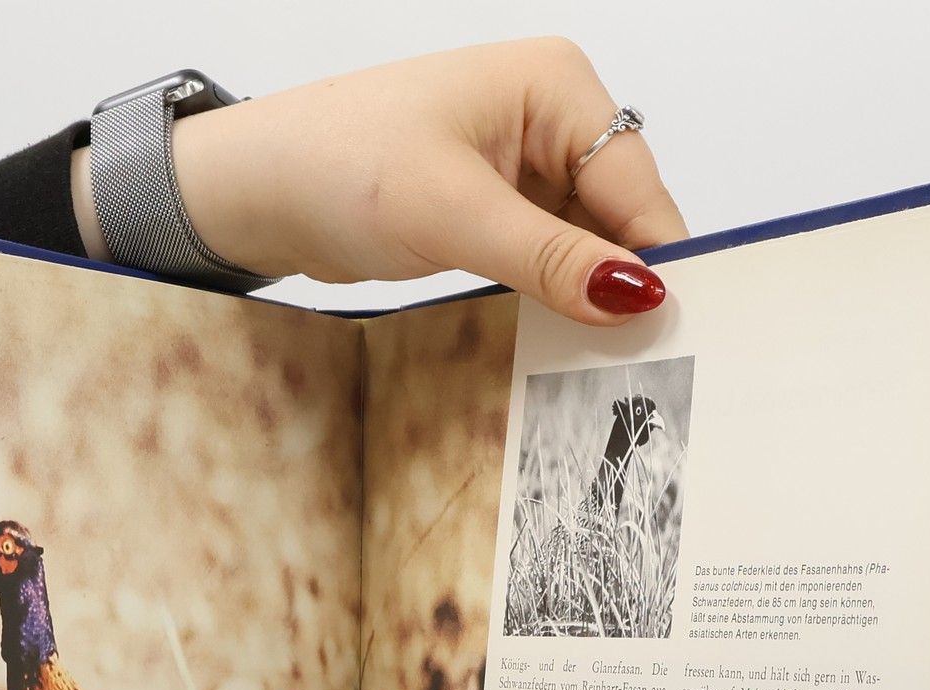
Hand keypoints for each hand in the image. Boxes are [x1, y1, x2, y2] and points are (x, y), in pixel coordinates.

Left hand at [73, 41, 687, 323]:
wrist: (258, 186)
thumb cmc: (340, 166)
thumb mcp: (455, 216)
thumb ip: (551, 258)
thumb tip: (636, 295)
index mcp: (555, 86)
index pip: (636, 183)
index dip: (654, 259)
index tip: (671, 333)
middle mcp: (549, 115)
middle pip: (620, 213)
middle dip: (623, 281)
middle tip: (639, 362)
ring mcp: (522, 163)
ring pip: (586, 242)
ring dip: (588, 296)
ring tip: (603, 361)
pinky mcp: (494, 206)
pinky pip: (548, 256)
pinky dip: (555, 296)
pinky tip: (562, 338)